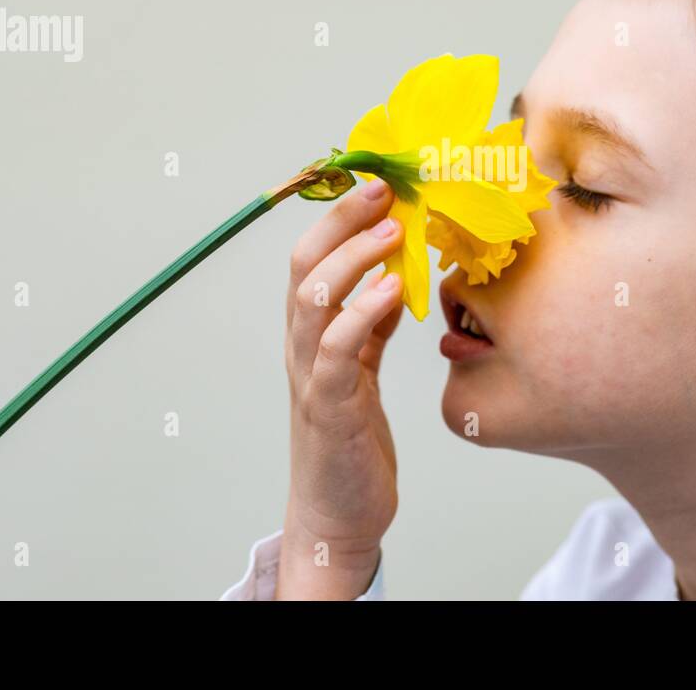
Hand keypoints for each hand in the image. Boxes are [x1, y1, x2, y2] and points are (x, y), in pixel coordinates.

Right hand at [276, 177, 404, 598]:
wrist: (339, 516)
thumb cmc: (352, 441)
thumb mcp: (364, 371)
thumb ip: (372, 325)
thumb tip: (392, 276)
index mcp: (311, 334)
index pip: (312, 258)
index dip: (337, 217)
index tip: (375, 180)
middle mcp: (302, 348)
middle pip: (305, 266)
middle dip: (340, 220)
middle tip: (382, 187)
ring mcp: (312, 377)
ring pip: (314, 300)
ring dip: (353, 258)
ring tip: (393, 229)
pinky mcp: (331, 409)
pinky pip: (339, 350)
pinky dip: (364, 313)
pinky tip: (394, 291)